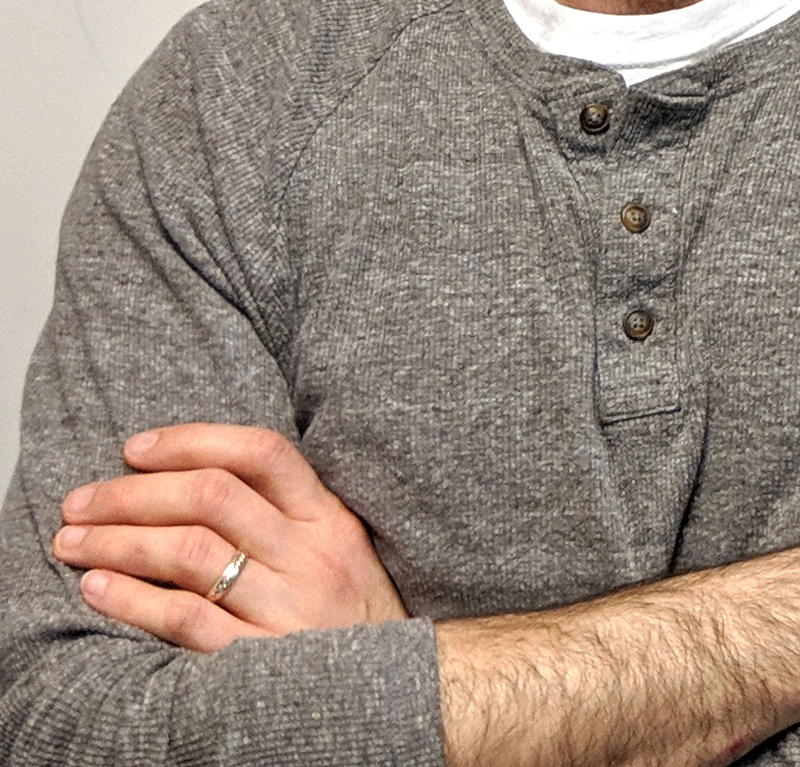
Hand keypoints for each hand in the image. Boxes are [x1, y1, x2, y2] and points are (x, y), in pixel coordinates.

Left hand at [52, 423, 407, 650]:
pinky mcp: (260, 656)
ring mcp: (288, 607)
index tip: (136, 449)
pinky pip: (186, 618)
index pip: (262, 453)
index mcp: (329, 520)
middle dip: (132, 493)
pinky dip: (132, 599)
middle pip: (212, 496)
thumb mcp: (337, 549)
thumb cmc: (349, 614)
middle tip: (81, 501)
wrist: (394, 688)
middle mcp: (311, 556)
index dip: (191, 441)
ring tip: (75, 543)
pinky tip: (98, 588)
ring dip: (118, 540)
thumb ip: (283, 513)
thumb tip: (192, 476)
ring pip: (191, 551)